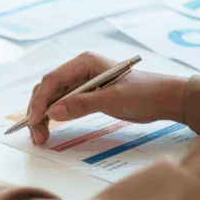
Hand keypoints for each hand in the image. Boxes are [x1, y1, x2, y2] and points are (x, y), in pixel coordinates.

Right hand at [26, 52, 189, 145]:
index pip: (52, 80)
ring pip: (52, 98)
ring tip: (41, 137)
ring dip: (44, 116)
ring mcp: (81, 82)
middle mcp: (79, 70)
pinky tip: (50, 129)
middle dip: (38, 111)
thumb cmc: (144, 93)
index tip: (34, 120)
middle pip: (48, 89)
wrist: (165, 99)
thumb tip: (53, 112)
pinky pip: (63, 104)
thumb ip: (82, 104)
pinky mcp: (86, 94)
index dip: (40, 100)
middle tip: (37, 135)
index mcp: (84, 62)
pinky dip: (54, 116)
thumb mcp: (113, 99)